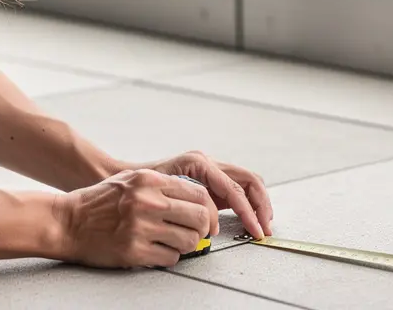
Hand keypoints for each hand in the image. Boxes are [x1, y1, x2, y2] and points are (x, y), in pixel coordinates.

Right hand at [55, 169, 218, 268]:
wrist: (67, 221)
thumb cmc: (97, 202)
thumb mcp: (131, 180)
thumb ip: (162, 184)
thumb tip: (195, 197)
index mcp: (149, 181)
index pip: (199, 194)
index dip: (209, 210)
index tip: (207, 220)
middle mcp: (147, 201)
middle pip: (200, 218)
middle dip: (204, 229)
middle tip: (196, 234)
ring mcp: (140, 227)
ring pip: (189, 241)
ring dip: (186, 245)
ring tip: (173, 242)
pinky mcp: (133, 250)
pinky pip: (171, 258)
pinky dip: (168, 257)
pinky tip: (156, 250)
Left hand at [140, 151, 272, 239]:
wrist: (128, 177)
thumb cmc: (141, 184)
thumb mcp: (165, 192)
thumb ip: (190, 206)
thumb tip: (212, 226)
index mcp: (199, 163)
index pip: (234, 188)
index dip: (248, 210)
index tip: (255, 229)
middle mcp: (209, 163)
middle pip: (249, 180)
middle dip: (260, 205)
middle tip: (264, 228)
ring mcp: (212, 171)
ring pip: (247, 184)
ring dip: (258, 205)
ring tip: (261, 226)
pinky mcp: (211, 182)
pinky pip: (237, 190)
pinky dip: (247, 205)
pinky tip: (249, 221)